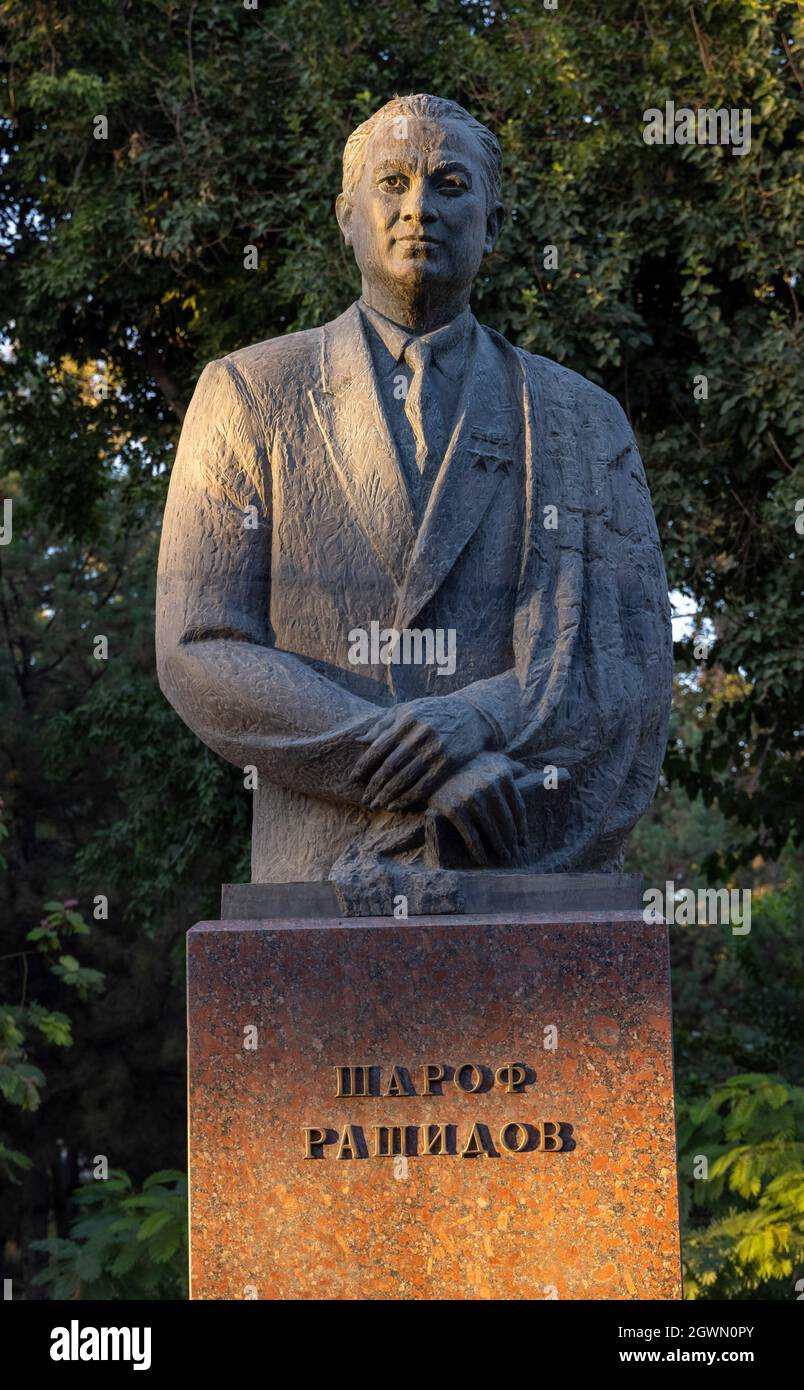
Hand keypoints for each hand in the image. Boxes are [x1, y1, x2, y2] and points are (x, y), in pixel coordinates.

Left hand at [353, 695, 491, 810]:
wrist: (472, 715)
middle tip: (365, 799)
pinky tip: (396, 805)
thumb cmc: (433, 712)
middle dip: (374, 785)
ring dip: (388, 795)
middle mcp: (419, 735)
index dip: (364, 766)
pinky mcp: (448, 762)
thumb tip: (361, 740)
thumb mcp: (407, 709)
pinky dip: (407, 798)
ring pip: (404, 778)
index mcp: (405, 720)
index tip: (354, 779)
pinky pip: (424, 785)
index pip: (378, 748)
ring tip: (377, 804)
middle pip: (389, 766)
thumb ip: (383, 723)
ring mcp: (435, 749)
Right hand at [425, 752, 527, 865]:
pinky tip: (483, 859)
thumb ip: (510, 766)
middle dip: (512, 840)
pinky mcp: (455, 810)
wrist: (434, 769)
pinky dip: (478, 851)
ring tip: (504, 856)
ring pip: (492, 831)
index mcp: (503, 776)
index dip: (522, 828)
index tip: (524, 841)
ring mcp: (473, 800)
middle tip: (514, 853)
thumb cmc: (468, 766)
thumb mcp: (491, 760)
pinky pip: (471, 836)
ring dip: (500, 847)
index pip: (518, 808)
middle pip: (507, 822)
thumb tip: (530, 771)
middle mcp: (490, 787)